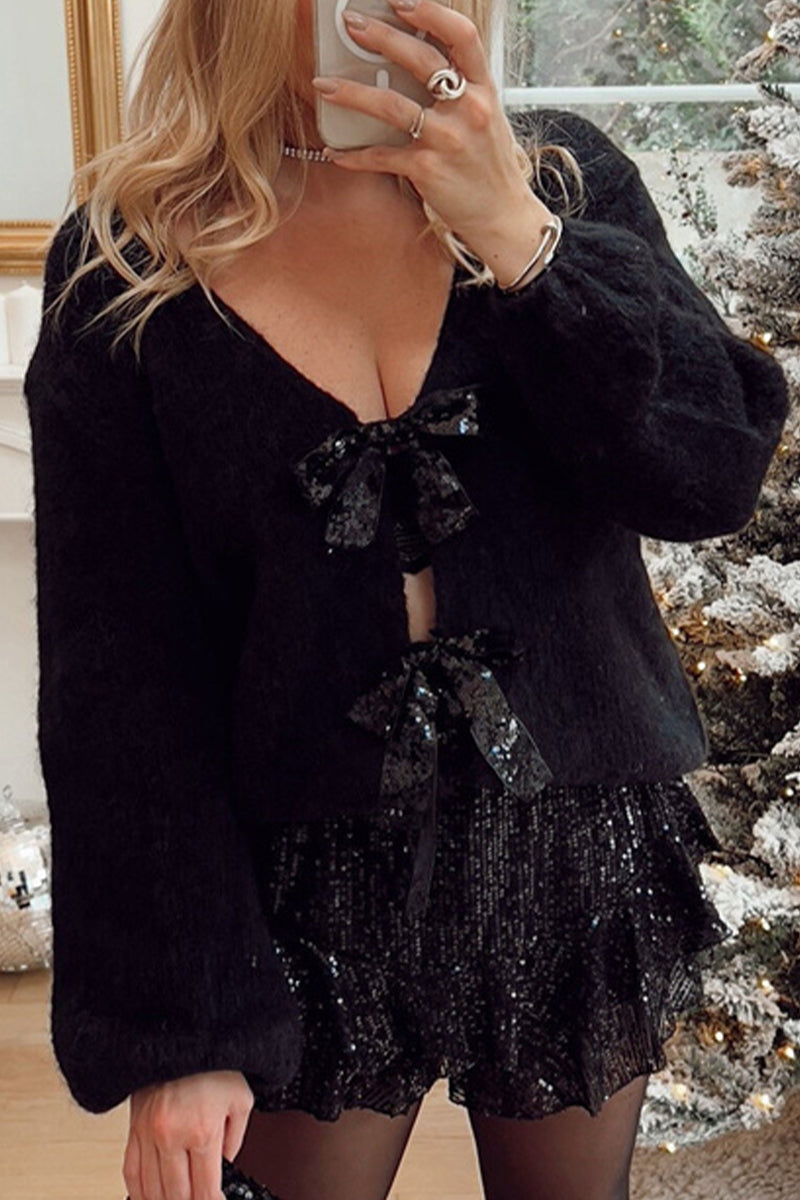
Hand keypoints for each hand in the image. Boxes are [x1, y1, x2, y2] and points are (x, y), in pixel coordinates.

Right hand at [123, 1070, 253, 1199]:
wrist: (183, 1033)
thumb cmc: (214, 1062)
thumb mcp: (241, 1100)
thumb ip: (235, 1140)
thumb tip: (225, 1167)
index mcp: (202, 1130)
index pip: (205, 1190)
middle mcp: (171, 1134)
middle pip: (176, 1195)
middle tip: (198, 1199)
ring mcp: (148, 1132)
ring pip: (150, 1189)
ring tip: (176, 1199)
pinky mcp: (133, 1126)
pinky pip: (129, 1170)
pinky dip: (138, 1190)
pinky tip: (148, 1195)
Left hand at [312, 0, 552, 246]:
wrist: (502, 216)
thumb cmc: (488, 166)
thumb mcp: (485, 117)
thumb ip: (459, 89)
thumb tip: (415, 62)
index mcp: (484, 89)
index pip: (463, 36)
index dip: (431, 13)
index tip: (400, 0)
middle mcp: (469, 109)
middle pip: (422, 61)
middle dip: (382, 37)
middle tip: (352, 23)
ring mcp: (448, 140)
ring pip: (393, 106)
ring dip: (353, 93)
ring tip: (324, 85)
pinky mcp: (428, 170)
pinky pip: (383, 157)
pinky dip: (355, 155)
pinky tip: (335, 152)